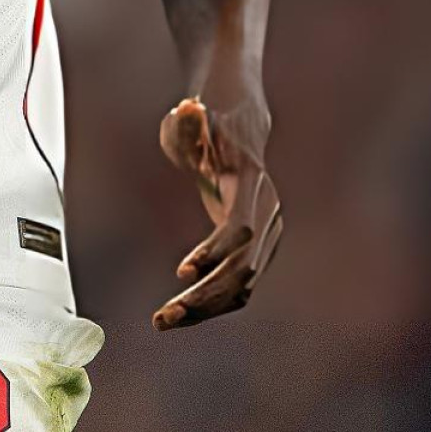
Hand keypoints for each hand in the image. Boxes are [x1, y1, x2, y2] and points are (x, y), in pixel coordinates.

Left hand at [153, 92, 282, 329]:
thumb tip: (189, 109)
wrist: (241, 127)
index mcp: (251, 181)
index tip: (182, 271)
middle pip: (243, 267)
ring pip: (242, 286)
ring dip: (205, 308)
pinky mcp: (257, 248)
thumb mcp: (191, 117)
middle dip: (205, 295)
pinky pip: (238, 286)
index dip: (215, 251)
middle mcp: (268, 211)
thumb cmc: (209, 121)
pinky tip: (180, 315)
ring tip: (162, 321)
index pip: (241, 227)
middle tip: (163, 315)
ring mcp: (267, 233)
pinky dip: (211, 304)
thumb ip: (187, 123)